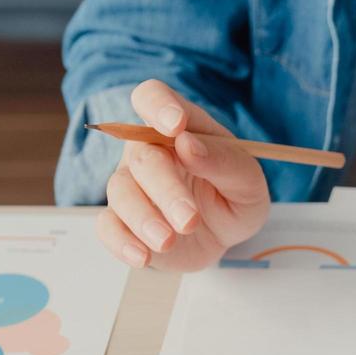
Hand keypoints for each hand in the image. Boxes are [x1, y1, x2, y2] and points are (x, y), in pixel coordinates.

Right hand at [96, 79, 271, 271]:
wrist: (225, 236)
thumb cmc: (235, 196)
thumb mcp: (248, 181)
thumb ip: (224, 161)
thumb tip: (187, 144)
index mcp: (178, 128)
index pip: (152, 97)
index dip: (158, 106)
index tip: (176, 127)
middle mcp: (147, 151)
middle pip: (141, 155)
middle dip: (164, 188)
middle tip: (190, 219)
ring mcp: (131, 186)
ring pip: (121, 192)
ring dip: (143, 218)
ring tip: (168, 241)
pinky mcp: (123, 222)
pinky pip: (107, 227)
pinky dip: (121, 242)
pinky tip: (142, 256)